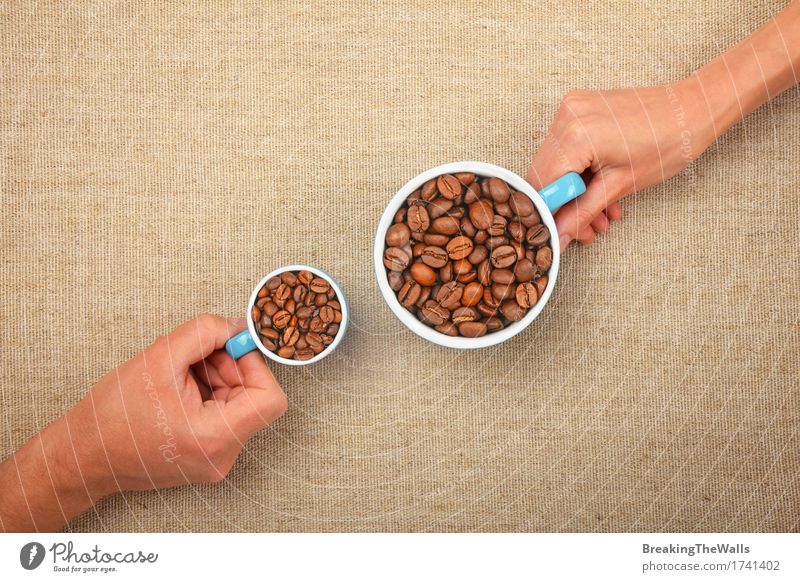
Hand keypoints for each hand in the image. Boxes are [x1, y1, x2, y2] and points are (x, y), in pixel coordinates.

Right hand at [68, 313, 287, 493]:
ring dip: (216, 379)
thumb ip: (204, 333)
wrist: (83, 456)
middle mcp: (222, 456)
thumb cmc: (113, 416)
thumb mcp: (159, 358)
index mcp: (215, 437)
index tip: (232, 348)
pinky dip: (207, 394)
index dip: (256, 365)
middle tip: (197, 355)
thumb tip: (234, 325)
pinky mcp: (207, 456)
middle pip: (254, 398)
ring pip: (238, 405)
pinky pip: (223, 416)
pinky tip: (177, 389)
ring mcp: (216, 460)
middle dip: (230, 368)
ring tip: (179, 373)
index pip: (270, 398)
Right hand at [527, 81, 715, 247]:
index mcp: (576, 136)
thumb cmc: (668, 144)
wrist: (692, 109)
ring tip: (600, 217)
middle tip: (583, 230)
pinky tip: (601, 192)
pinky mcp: (579, 107)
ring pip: (557, 163)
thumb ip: (583, 213)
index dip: (548, 213)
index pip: (542, 184)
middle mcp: (567, 117)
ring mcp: (572, 109)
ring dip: (574, 193)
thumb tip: (559, 237)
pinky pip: (568, 147)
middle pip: (546, 174)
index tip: (557, 233)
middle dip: (563, 206)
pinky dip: (580, 171)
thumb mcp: (620, 186)